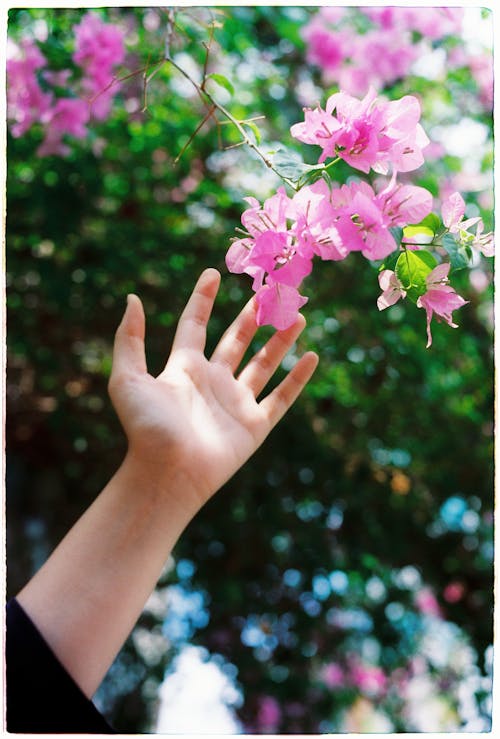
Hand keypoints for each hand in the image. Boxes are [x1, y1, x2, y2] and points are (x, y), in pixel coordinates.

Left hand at [109, 268, 317, 509]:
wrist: (167, 473)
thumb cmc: (146, 427)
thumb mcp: (127, 378)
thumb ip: (129, 338)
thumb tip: (132, 297)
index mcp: (184, 368)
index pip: (195, 325)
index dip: (203, 299)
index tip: (213, 273)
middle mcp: (213, 381)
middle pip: (236, 340)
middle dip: (253, 316)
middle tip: (272, 292)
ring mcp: (235, 403)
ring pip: (264, 364)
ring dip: (281, 340)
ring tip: (298, 316)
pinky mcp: (254, 425)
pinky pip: (281, 397)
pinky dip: (298, 378)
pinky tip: (311, 357)